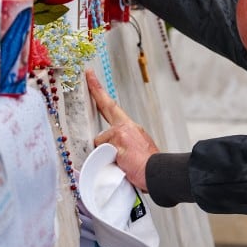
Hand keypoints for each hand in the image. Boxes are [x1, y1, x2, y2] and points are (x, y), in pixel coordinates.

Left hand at [85, 69, 159, 190]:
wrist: (158, 173)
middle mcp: (126, 126)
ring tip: (119, 162)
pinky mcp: (116, 143)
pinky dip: (105, 159)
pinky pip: (102, 151)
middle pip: (107, 107)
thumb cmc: (148, 166)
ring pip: (101, 139)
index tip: (91, 77)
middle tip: (88, 73)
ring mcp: (121, 133)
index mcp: (130, 127)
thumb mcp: (136, 149)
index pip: (111, 106)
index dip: (99, 91)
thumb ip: (121, 143)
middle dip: (96, 89)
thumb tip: (109, 148)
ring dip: (104, 152)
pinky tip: (118, 164)